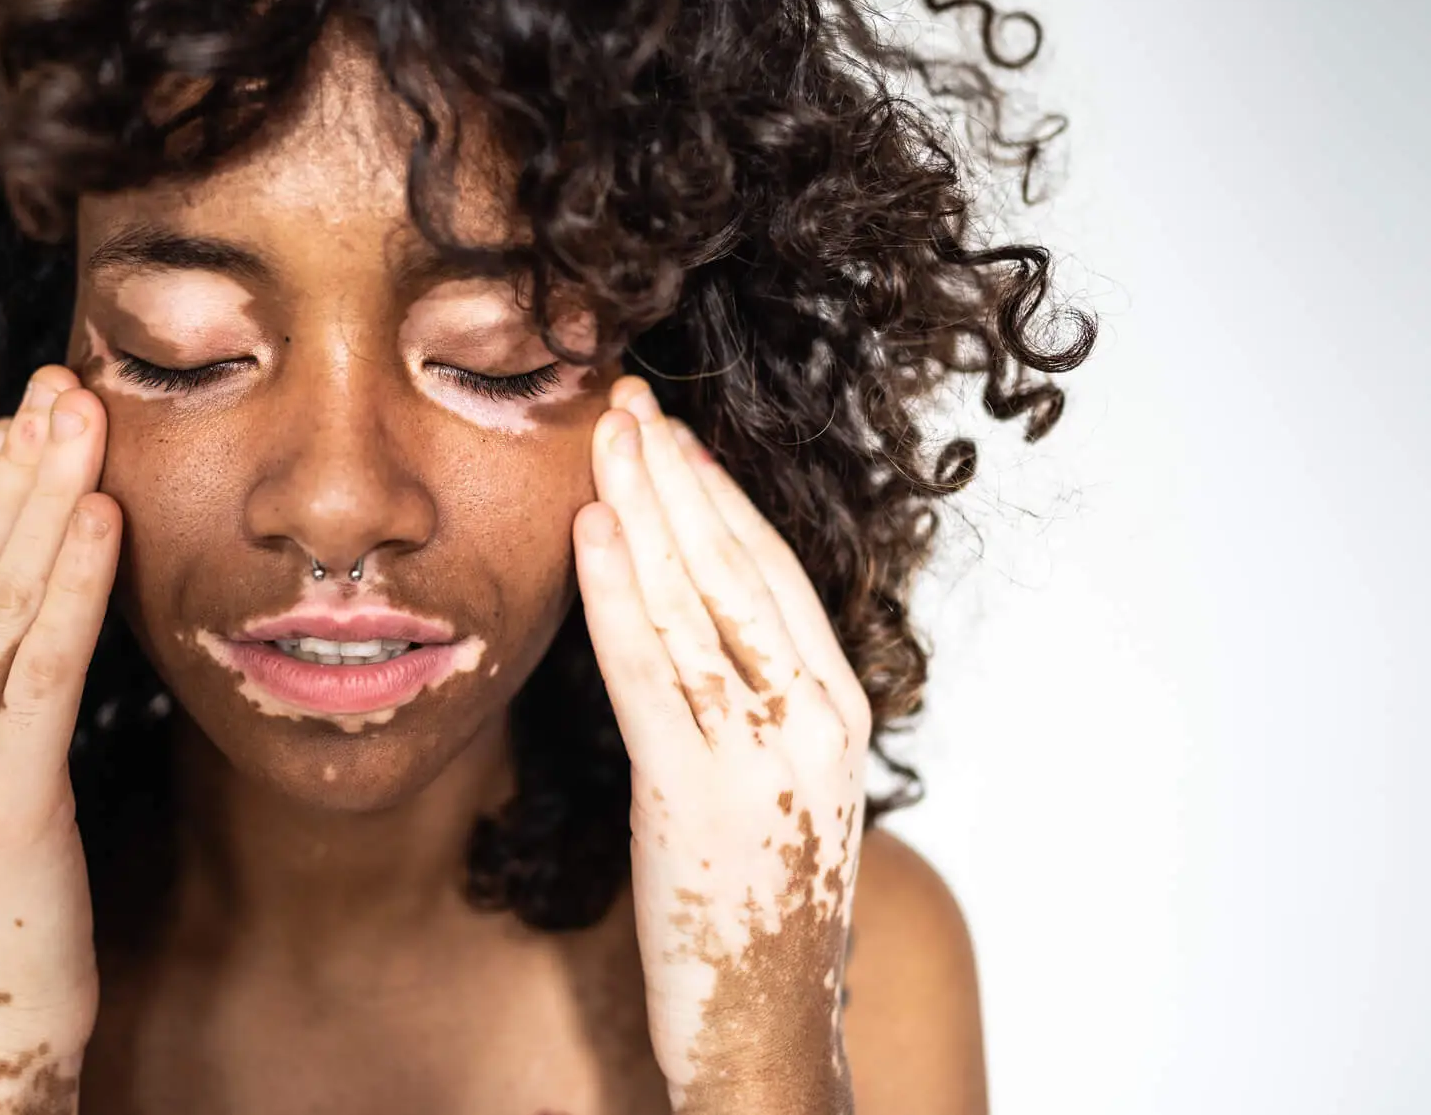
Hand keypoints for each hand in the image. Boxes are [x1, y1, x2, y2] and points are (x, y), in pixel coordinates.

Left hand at [574, 375, 870, 1114]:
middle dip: (677, 475)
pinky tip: (592, 534)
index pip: (774, 572)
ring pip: (697, 603)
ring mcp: (763, 754)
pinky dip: (619, 595)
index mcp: (838, 708)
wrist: (769, 1028)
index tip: (672, 434)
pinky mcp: (699, 792)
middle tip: (626, 401)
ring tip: (602, 438)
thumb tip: (691, 610)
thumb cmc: (760, 902)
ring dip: (645, 510)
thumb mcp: (777, 781)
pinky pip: (651, 673)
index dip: (719, 494)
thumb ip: (750, 697)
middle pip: (737, 568)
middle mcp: (815, 718)